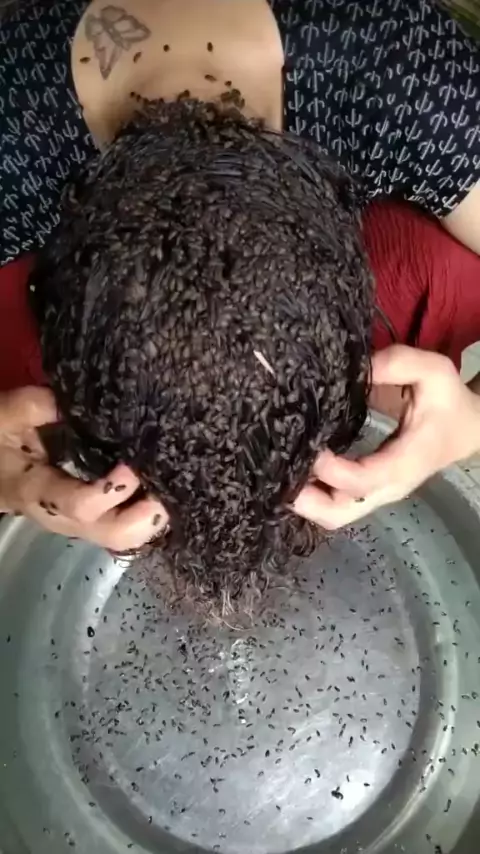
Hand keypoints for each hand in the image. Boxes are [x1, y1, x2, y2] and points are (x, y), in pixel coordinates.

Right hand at [0, 387, 167, 549]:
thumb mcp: (7, 416)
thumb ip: (39, 406)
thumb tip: (84, 400)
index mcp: (40, 493)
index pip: (81, 505)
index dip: (113, 490)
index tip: (133, 465)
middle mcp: (65, 518)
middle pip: (113, 535)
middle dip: (146, 516)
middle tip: (168, 483)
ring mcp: (81, 524)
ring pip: (124, 538)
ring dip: (152, 518)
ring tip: (171, 484)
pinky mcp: (93, 520)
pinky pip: (126, 527)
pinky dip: (148, 514)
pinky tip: (163, 488)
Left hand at [294, 345, 479, 529]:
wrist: (466, 428)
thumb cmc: (447, 401)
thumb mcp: (433, 371)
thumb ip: (397, 363)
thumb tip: (355, 367)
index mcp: (405, 463)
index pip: (360, 481)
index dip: (329, 470)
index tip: (309, 447)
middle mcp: (387, 487)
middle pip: (338, 514)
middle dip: (304, 500)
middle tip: (276, 472)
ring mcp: (375, 493)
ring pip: (332, 515)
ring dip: (302, 500)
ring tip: (277, 471)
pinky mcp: (366, 491)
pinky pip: (333, 504)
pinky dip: (309, 495)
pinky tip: (291, 470)